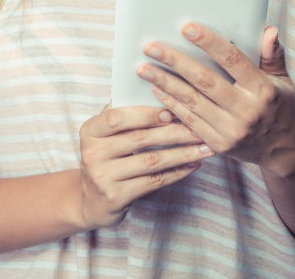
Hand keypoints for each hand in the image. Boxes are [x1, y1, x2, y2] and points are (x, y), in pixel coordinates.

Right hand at [76, 103, 213, 228]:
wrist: (91, 201)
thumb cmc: (105, 158)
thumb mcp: (104, 136)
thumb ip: (122, 115)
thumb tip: (157, 93)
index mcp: (90, 131)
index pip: (117, 117)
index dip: (145, 114)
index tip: (171, 112)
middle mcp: (92, 153)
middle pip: (139, 139)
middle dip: (173, 132)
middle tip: (198, 129)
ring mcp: (103, 177)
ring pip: (151, 161)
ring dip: (182, 153)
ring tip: (204, 147)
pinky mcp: (116, 196)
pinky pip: (154, 182)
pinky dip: (177, 172)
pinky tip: (193, 165)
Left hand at [136, 23, 294, 174]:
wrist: (285, 151)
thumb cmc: (281, 107)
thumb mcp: (283, 81)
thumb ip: (273, 55)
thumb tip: (269, 30)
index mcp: (262, 89)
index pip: (232, 60)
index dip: (209, 43)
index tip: (186, 27)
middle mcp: (247, 110)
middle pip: (204, 81)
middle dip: (175, 62)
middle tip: (150, 47)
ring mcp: (232, 130)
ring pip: (192, 102)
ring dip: (164, 83)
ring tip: (143, 67)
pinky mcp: (219, 144)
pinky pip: (189, 121)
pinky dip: (171, 105)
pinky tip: (156, 89)